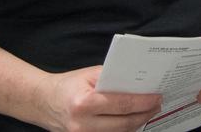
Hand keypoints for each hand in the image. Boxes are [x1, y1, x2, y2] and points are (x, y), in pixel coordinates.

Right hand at [38, 66, 161, 131]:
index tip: (157, 96)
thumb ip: (113, 78)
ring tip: (149, 111)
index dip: (143, 101)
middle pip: (124, 123)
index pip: (122, 104)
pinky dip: (124, 129)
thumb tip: (139, 82)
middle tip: (158, 104)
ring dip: (137, 123)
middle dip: (145, 114)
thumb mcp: (90, 75)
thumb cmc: (69, 85)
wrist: (43, 102)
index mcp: (84, 103)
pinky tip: (133, 120)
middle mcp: (83, 124)